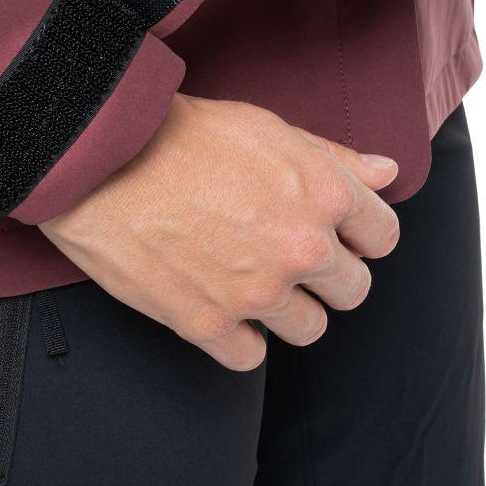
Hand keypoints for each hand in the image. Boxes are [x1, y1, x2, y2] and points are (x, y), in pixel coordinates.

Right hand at [39, 94, 400, 370]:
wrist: (100, 157)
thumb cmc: (182, 133)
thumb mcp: (269, 128)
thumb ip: (335, 158)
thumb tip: (385, 174)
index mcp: (324, 193)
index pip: (383, 237)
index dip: (360, 233)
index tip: (337, 232)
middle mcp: (300, 249)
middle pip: (353, 290)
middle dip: (329, 274)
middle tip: (288, 254)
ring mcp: (255, 292)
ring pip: (310, 329)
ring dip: (288, 308)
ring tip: (252, 278)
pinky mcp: (206, 323)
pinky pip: (251, 358)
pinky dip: (240, 337)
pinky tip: (221, 303)